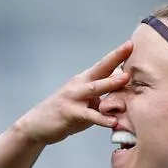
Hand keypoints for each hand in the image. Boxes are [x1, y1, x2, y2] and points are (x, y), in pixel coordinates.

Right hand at [12, 41, 131, 145]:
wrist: (36, 124)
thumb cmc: (65, 113)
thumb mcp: (85, 102)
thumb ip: (102, 97)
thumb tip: (123, 93)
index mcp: (85, 80)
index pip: (104, 64)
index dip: (117, 54)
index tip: (131, 43)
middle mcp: (79, 84)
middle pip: (100, 68)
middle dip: (115, 57)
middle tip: (130, 46)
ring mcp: (73, 98)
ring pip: (94, 88)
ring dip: (110, 82)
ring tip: (125, 78)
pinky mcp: (69, 113)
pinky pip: (88, 115)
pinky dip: (101, 119)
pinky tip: (113, 122)